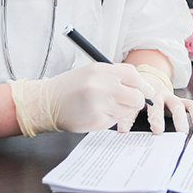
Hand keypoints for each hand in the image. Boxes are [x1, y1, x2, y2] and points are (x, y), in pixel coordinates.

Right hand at [10, 63, 154, 135]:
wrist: (46, 103)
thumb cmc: (70, 87)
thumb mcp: (91, 73)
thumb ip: (114, 76)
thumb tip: (140, 85)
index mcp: (101, 70)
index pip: (133, 75)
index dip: (142, 84)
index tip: (146, 91)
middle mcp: (101, 86)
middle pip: (136, 96)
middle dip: (137, 101)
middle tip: (131, 103)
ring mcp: (99, 104)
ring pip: (126, 111)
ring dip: (122, 110)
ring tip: (106, 106)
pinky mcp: (96, 120)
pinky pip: (114, 121)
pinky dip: (109, 119)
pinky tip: (96, 113)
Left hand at [129, 64, 192, 133]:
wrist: (146, 79)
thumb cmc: (135, 92)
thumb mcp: (127, 98)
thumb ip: (124, 112)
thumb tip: (118, 130)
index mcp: (139, 93)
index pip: (133, 106)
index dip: (128, 118)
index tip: (124, 130)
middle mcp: (155, 94)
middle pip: (156, 104)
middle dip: (157, 117)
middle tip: (157, 129)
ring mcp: (168, 96)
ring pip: (175, 105)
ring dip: (179, 118)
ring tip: (182, 131)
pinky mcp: (177, 99)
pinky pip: (189, 104)